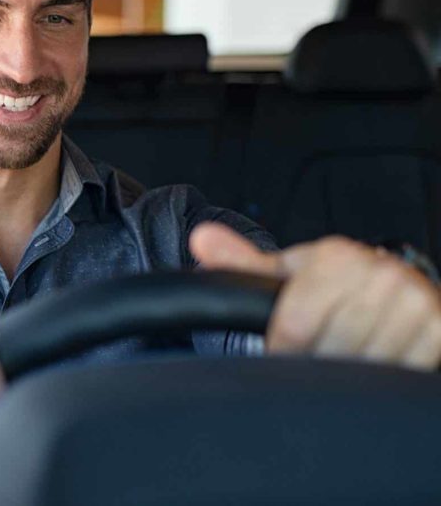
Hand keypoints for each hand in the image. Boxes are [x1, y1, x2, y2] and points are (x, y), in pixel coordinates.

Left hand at [190, 223, 440, 369]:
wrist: (398, 290)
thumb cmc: (335, 285)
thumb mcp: (289, 273)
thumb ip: (243, 263)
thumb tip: (201, 239)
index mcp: (336, 258)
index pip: (294, 326)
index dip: (282, 350)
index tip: (283, 353)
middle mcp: (380, 274)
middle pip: (331, 349)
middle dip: (318, 362)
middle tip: (319, 357)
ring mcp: (415, 301)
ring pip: (365, 365)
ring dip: (352, 373)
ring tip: (348, 356)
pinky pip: (401, 371)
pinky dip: (385, 375)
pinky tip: (378, 359)